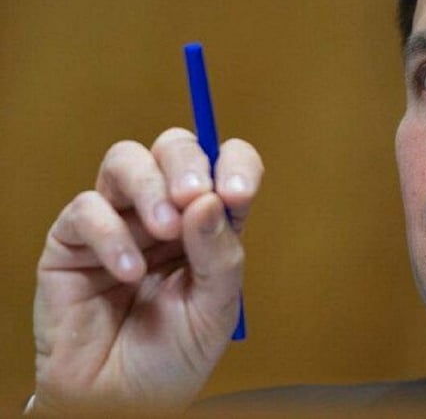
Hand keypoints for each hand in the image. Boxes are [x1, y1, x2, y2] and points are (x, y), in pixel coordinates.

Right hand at [33, 127, 262, 412]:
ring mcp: (118, 221)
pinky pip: (86, 209)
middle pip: (173, 148)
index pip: (226, 164)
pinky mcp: (73, 243)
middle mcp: (164, 211)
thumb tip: (211, 199)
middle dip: (186, 163)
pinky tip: (129, 272)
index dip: (235, 164)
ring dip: (149, 186)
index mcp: (208, 220)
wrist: (121, 403)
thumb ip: (220, 254)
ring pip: (125, 160)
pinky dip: (110, 234)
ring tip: (163, 229)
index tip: (238, 192)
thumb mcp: (216, 308)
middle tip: (193, 196)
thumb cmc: (174, 355)